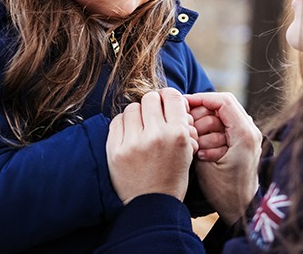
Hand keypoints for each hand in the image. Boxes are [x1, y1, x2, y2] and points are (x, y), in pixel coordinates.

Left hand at [106, 88, 197, 203]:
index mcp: (177, 134)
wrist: (151, 205)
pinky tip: (129, 135)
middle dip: (153, 105)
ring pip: (132, 108)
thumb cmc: (172, 176)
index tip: (165, 104)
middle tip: (153, 117)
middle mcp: (156, 135)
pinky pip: (117, 121)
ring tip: (140, 128)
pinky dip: (123, 124)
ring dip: (137, 114)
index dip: (168, 98)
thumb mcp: (187, 150)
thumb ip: (181, 124)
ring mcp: (133, 143)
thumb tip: (171, 99)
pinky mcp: (115, 150)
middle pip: (150, 98)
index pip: (172, 96)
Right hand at [185, 92, 261, 224]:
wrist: (242, 209)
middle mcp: (250, 130)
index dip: (201, 99)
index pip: (223, 101)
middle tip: (187, 129)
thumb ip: (196, 138)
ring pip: (221, 116)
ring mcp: (248, 135)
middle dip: (201, 115)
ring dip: (205, 125)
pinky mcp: (243, 141)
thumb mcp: (204, 164)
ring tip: (196, 144)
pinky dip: (211, 132)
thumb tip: (184, 118)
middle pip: (221, 106)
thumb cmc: (224, 191)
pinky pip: (224, 126)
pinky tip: (201, 147)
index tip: (183, 104)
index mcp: (244, 133)